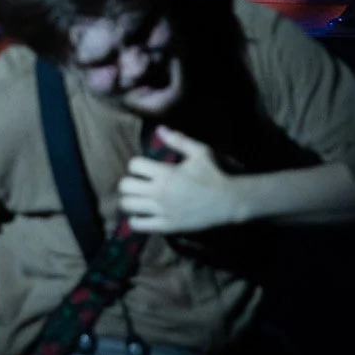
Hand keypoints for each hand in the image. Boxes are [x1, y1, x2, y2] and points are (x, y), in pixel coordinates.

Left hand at [117, 127, 243, 231]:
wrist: (228, 201)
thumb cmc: (214, 174)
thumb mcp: (200, 152)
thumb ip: (178, 140)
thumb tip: (159, 129)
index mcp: (165, 173)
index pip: (134, 165)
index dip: (137, 164)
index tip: (144, 167)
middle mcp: (159, 192)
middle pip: (125, 186)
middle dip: (129, 182)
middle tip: (138, 183)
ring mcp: (162, 210)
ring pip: (127, 205)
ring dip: (129, 200)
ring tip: (137, 198)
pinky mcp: (166, 225)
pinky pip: (138, 225)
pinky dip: (135, 219)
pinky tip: (143, 214)